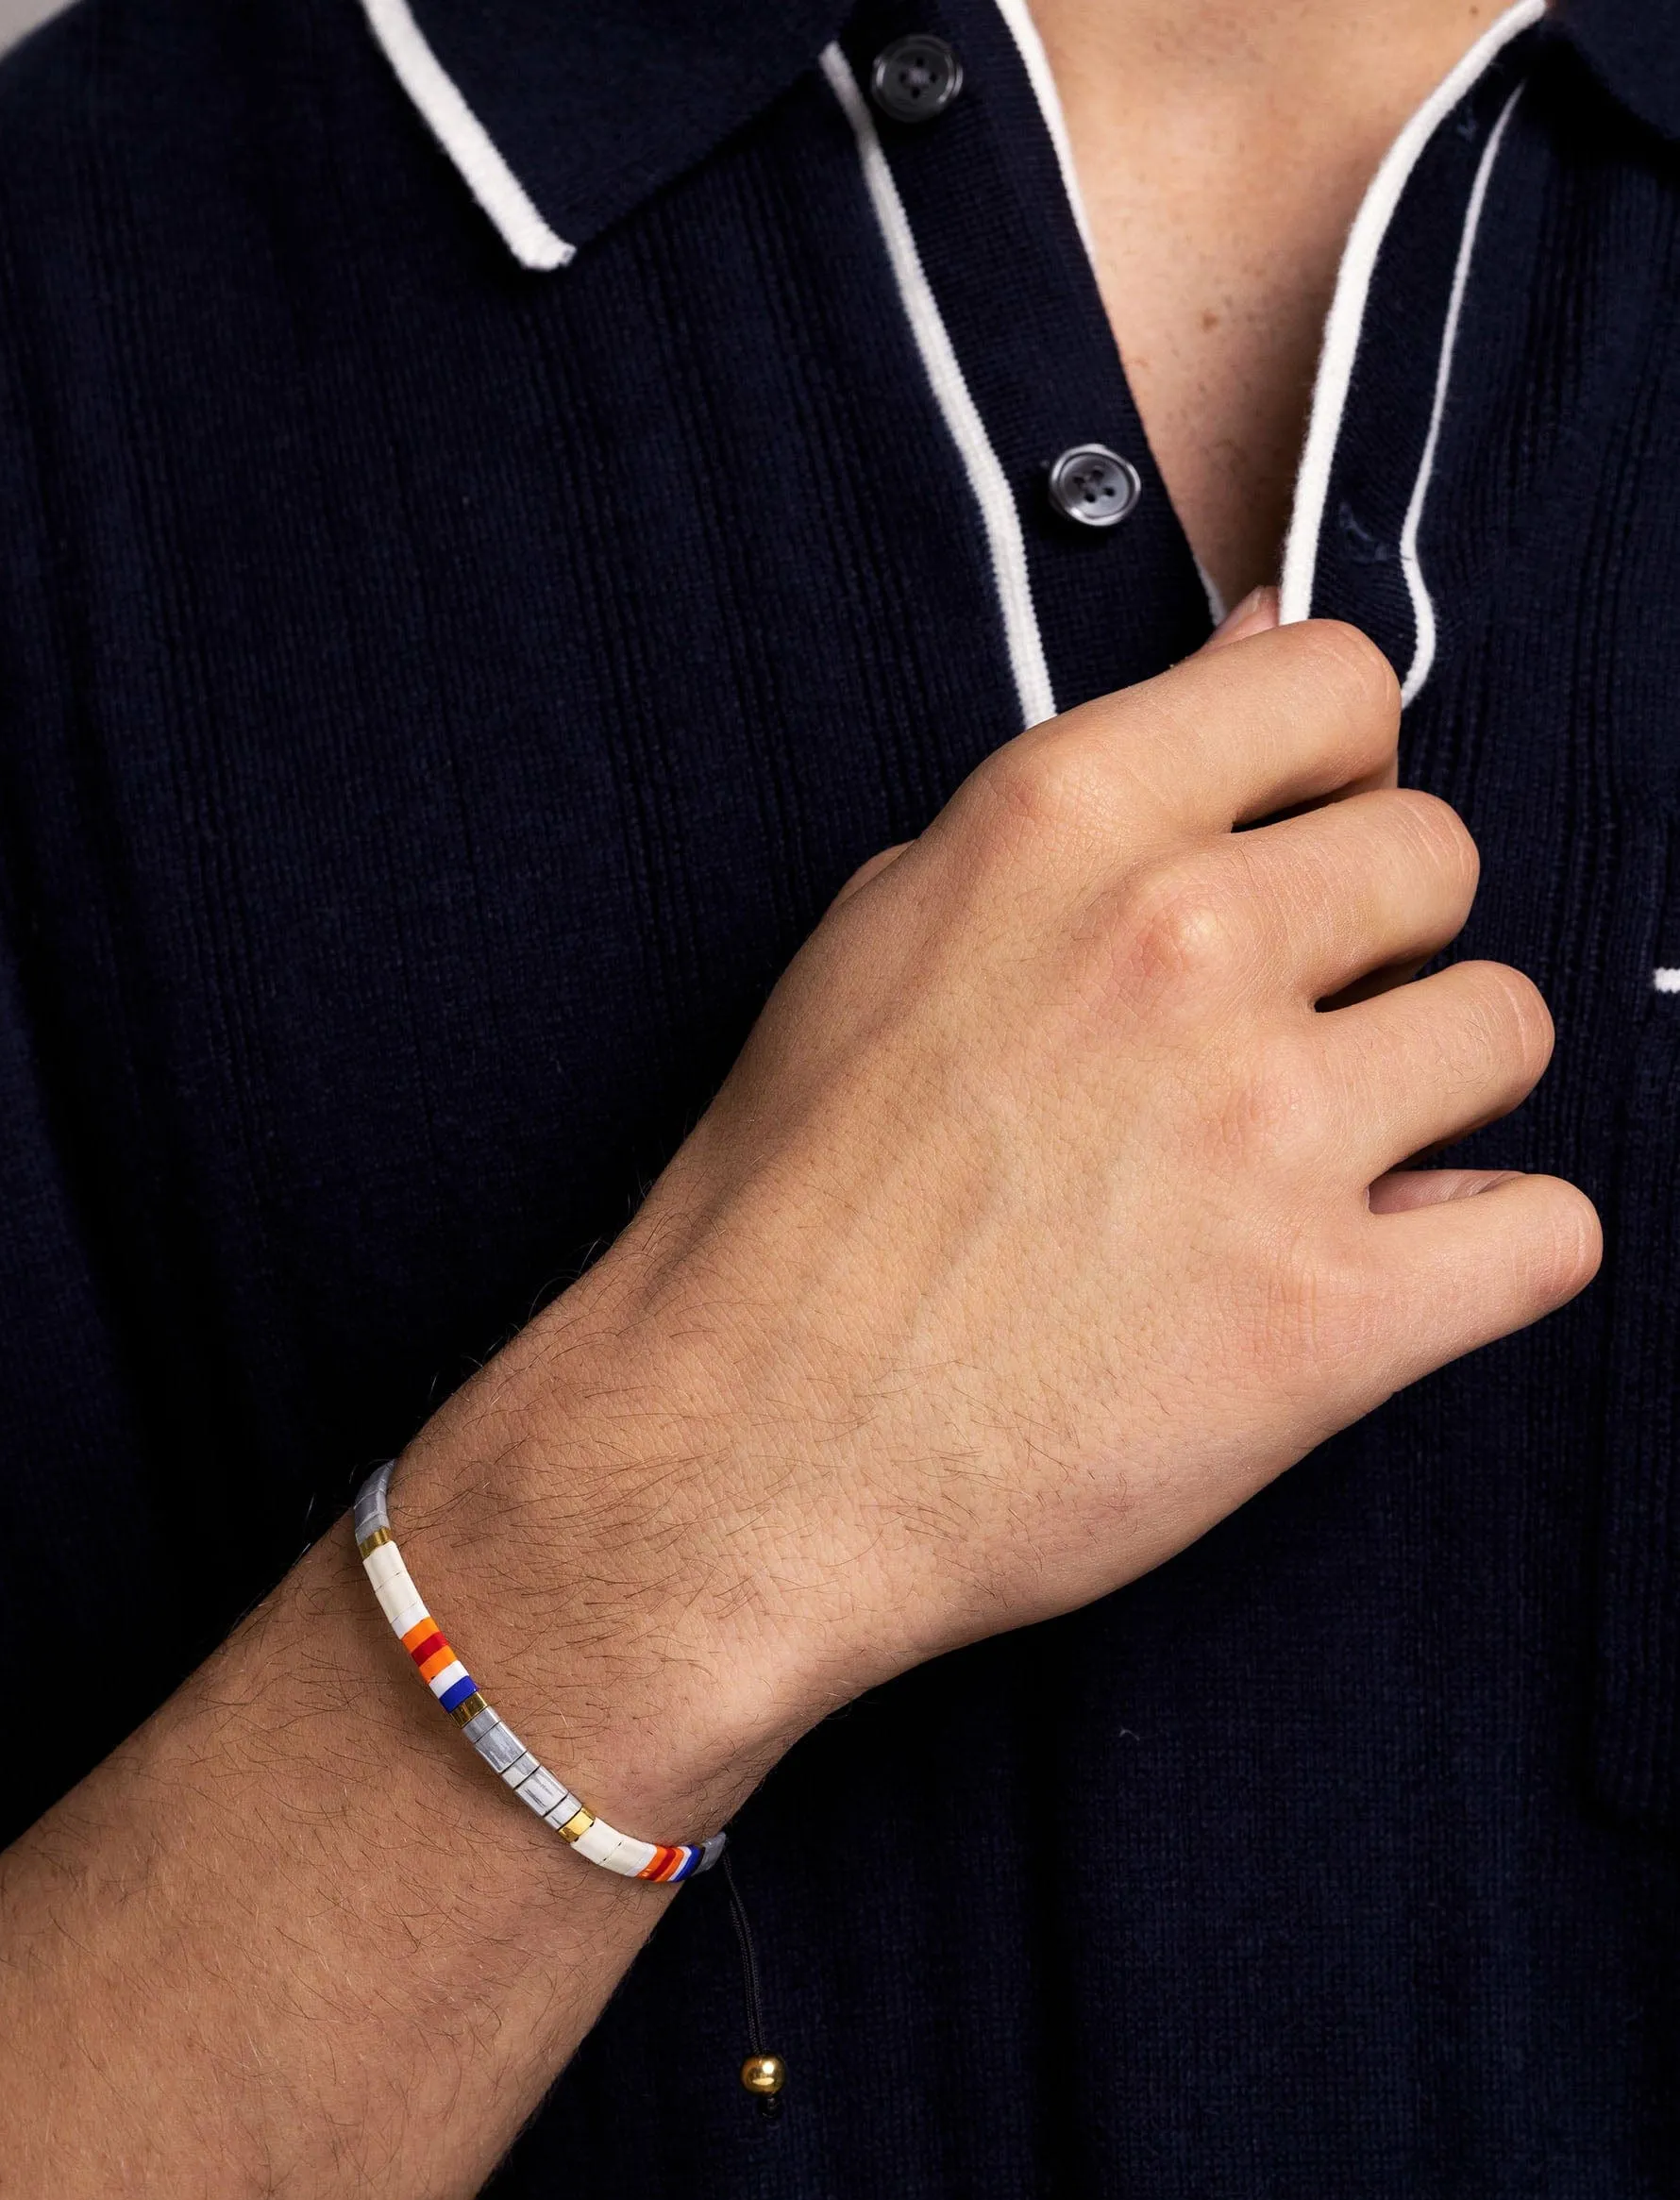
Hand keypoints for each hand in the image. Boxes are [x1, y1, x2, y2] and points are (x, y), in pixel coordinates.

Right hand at [399, 620, 1598, 1823]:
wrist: (737, 1464)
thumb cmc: (781, 1214)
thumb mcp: (877, 938)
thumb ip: (1080, 809)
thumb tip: (1244, 653)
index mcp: (1061, 827)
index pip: (1330, 685)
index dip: (1332, 772)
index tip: (1297, 850)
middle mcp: (1183, 945)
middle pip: (1439, 855)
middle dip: (1378, 943)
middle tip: (1282, 1042)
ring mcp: (1270, 1132)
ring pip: (1511, 1028)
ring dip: (1432, 1095)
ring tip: (1316, 1169)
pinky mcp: (1331, 1317)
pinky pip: (1545, 1231)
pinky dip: (1482, 1255)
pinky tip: (1379, 1274)